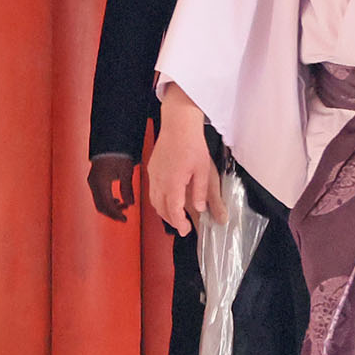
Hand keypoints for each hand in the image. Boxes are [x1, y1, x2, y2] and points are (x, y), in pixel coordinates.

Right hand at [87, 153, 137, 221]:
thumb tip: (131, 204)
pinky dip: (107, 201)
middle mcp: (93, 184)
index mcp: (100, 182)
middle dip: (112, 213)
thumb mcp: (126, 171)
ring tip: (124, 205)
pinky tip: (118, 200)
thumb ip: (127, 188)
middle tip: (125, 216)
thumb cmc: (120, 156)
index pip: (107, 204)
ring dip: (110, 207)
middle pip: (100, 206)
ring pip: (98, 202)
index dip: (116, 214)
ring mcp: (92, 182)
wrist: (110, 143)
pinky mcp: (94, 181)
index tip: (125, 220)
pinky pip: (98, 196)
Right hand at [146, 87, 222, 235]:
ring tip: (175, 216)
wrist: (178, 124)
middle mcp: (159, 181)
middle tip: (182, 226)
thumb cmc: (192, 145)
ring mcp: (153, 175)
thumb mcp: (203, 170)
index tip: (186, 230)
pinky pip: (152, 190)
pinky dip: (158, 200)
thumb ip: (201, 192)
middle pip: (161, 208)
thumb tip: (200, 209)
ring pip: (154, 201)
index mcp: (173, 183)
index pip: (173, 211)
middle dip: (171, 220)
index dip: (179, 223)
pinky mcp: (151, 169)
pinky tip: (167, 199)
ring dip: (163, 211)